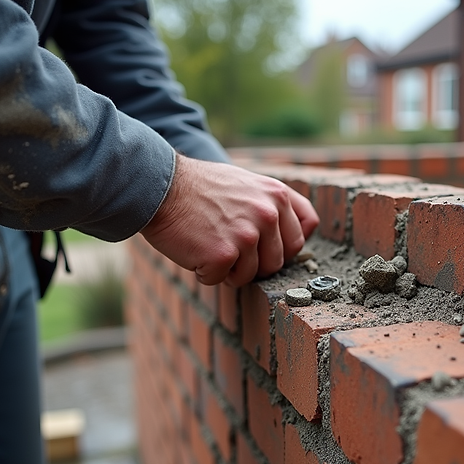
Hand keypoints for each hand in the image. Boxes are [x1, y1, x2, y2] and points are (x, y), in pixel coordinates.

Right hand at [140, 154, 318, 286]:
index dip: (284, 245)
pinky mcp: (224, 254)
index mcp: (277, 195)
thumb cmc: (200, 187)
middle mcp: (268, 214)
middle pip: (278, 262)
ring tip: (210, 243)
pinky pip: (222, 279)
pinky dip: (206, 272)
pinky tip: (195, 249)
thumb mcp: (248, 183)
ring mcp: (247, 235)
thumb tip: (300, 232)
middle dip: (255, 262)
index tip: (265, 246)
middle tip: (228, 245)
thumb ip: (274, 205)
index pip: (304, 232)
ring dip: (230, 269)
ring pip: (252, 275)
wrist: (160, 185)